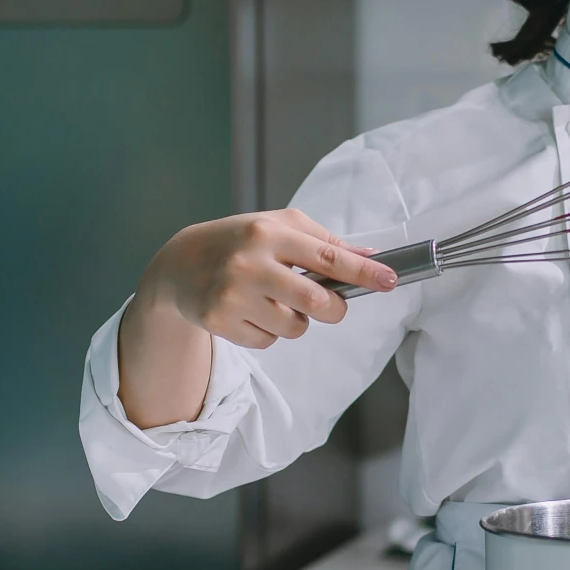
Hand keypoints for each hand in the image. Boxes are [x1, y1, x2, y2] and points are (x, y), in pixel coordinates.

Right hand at [147, 209, 395, 348]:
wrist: (180, 264)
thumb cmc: (240, 242)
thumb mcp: (278, 227)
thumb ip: (324, 242)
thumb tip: (371, 257)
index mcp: (269, 233)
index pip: (327, 256)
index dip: (363, 272)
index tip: (389, 280)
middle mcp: (250, 263)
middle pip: (316, 301)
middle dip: (334, 308)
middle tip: (330, 305)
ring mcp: (232, 294)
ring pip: (294, 327)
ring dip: (296, 321)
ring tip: (275, 301)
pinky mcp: (218, 320)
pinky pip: (268, 341)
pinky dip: (269, 333)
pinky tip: (250, 312)